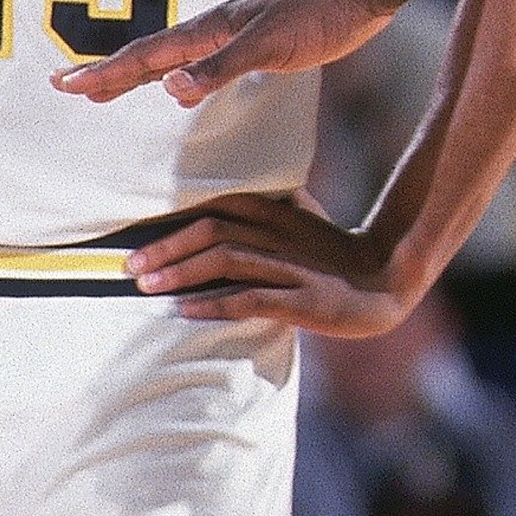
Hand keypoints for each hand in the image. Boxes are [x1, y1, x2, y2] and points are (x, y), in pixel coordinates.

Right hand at [55, 0, 393, 108]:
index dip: (108, 73)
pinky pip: (204, 60)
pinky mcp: (260, 39)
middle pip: (151, 54)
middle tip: (68, 85)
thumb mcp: (271, 46)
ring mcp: (237, 32)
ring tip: (109, 86)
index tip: (66, 85)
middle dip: (109, 71)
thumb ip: (221, 68)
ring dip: (140, 72)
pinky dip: (180, 73)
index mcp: (213, 29)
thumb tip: (168, 87)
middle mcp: (218, 28)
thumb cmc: (322, 14)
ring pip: (175, 55)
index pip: (148, 55)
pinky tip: (182, 82)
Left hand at [129, 191, 410, 334]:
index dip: (175, 217)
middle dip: (167, 246)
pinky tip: (185, 311)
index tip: (139, 233)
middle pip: (213, 229)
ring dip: (181, 272)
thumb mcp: (303, 222)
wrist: (386, 283)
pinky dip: (213, 304)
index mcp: (278, 213)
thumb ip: (268, 210)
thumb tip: (227, 204)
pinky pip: (250, 299)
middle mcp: (280, 234)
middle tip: (129, 266)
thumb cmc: (335, 255)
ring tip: (147, 286)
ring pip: (226, 260)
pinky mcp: (301, 300)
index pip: (218, 203)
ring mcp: (291, 267)